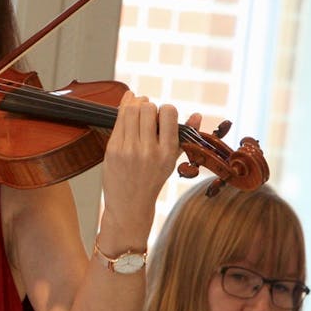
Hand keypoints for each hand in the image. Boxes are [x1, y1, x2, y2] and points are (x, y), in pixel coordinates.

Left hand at [99, 92, 198, 235]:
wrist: (129, 205)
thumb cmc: (152, 180)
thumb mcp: (172, 161)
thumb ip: (185, 136)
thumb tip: (197, 115)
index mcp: (167, 152)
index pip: (168, 113)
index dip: (165, 109)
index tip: (162, 114)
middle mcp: (149, 150)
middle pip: (146, 108)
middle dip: (147, 106)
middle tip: (146, 111)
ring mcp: (128, 150)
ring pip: (130, 111)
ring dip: (134, 105)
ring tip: (137, 108)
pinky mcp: (112, 150)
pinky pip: (117, 121)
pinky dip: (122, 111)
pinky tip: (125, 110)